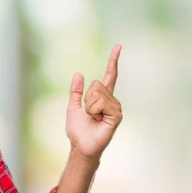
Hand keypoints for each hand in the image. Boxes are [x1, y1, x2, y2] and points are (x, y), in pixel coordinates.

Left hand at [66, 45, 122, 163]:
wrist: (81, 145)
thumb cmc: (78, 130)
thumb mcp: (73, 107)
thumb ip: (75, 92)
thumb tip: (78, 74)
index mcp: (102, 97)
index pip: (109, 75)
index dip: (113, 61)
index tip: (118, 46)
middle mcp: (111, 100)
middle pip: (96, 84)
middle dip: (87, 99)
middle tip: (88, 113)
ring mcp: (115, 107)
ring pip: (98, 94)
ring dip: (90, 107)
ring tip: (94, 118)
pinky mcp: (117, 115)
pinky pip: (101, 103)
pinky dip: (95, 111)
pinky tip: (98, 120)